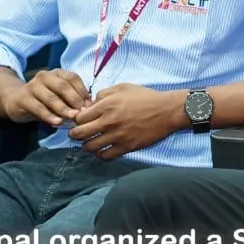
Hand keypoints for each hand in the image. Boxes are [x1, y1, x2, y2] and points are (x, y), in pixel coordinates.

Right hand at [0, 68, 89, 126]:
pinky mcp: (23, 98)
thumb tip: (89, 107)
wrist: (15, 100)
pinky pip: (39, 108)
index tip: (90, 105)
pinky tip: (57, 122)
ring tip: (72, 117)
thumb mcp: (58, 96)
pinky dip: (49, 116)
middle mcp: (45, 76)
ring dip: (63, 109)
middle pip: (63, 87)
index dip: (82, 91)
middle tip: (83, 113)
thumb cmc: (43, 99)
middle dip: (75, 100)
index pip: (73, 78)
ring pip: (51, 98)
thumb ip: (71, 99)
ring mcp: (32, 86)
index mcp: (57, 73)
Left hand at [67, 83, 184, 159]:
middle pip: (79, 134)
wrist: (167, 111)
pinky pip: (105, 156)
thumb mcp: (123, 88)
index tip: (82, 120)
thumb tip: (89, 106)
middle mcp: (109, 121)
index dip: (78, 120)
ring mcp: (117, 136)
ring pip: (89, 147)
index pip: (79, 118)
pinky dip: (101, 154)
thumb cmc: (146, 97)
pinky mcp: (126, 147)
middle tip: (80, 133)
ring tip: (92, 142)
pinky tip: (104, 149)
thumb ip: (103, 94)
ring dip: (87, 145)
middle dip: (76, 134)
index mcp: (107, 105)